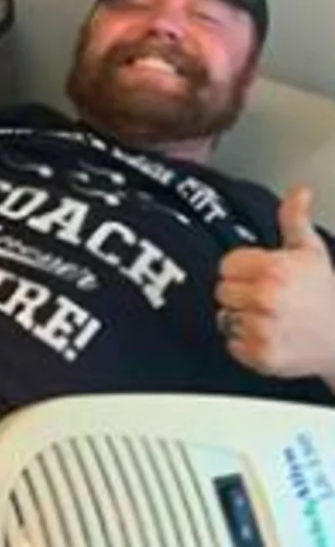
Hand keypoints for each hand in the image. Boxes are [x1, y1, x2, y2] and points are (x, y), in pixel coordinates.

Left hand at [216, 187, 334, 383]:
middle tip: (266, 298)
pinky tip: (268, 335)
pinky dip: (245, 343)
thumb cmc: (325, 294)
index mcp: (274, 269)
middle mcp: (266, 298)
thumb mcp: (311, 251)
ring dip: (242, 318)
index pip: (226, 266)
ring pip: (225, 318)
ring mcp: (262, 329)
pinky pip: (232, 344)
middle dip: (240, 293)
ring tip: (269, 317)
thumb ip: (295, 219)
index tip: (259, 275)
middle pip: (222, 291)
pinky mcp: (261, 355)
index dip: (242, 270)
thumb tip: (299, 191)